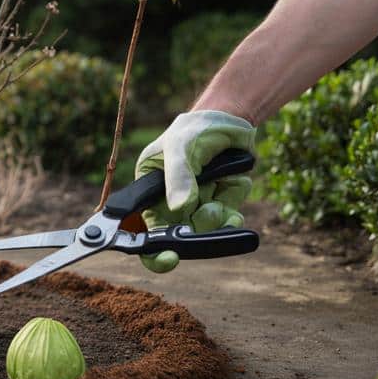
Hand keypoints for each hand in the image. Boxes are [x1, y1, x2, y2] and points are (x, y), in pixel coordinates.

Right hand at [134, 110, 255, 272]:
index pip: (142, 230)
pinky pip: (225, 221)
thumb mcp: (181, 148)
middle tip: (211, 211)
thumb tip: (181, 208)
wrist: (229, 120)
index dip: (152, 251)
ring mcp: (195, 205)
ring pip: (205, 230)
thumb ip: (179, 177)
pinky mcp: (219, 204)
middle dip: (196, 230)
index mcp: (148, 192)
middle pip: (178, 236)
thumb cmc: (194, 129)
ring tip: (221, 197)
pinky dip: (233, 213)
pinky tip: (235, 189)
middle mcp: (169, 203)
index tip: (169, 258)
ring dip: (217, 218)